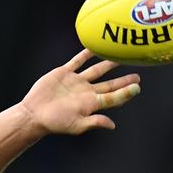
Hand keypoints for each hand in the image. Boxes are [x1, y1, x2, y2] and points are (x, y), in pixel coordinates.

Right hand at [20, 49, 140, 134]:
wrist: (34, 114)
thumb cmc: (55, 123)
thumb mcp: (77, 125)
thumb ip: (95, 122)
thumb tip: (112, 125)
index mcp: (91, 104)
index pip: (112, 97)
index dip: (125, 93)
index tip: (137, 87)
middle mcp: (86, 92)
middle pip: (109, 84)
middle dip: (123, 80)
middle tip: (138, 74)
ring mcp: (76, 82)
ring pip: (97, 70)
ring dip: (109, 64)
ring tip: (120, 56)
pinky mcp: (64, 73)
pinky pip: (78, 61)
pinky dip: (86, 54)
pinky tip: (96, 47)